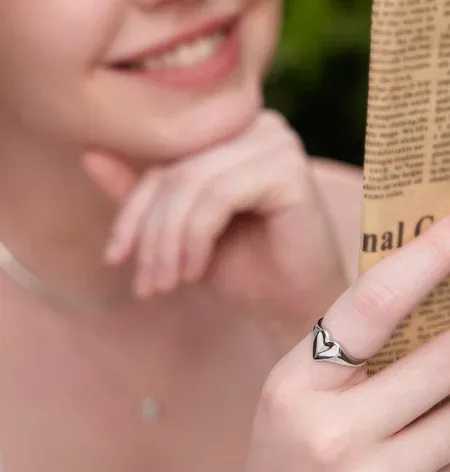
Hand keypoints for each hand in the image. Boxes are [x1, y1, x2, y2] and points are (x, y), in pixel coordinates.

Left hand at [83, 110, 346, 324]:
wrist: (298, 305)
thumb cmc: (247, 269)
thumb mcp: (182, 233)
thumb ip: (142, 195)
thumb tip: (88, 153)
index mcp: (231, 134)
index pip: (162, 160)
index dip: (131, 211)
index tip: (114, 259)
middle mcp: (255, 126)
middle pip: (174, 171)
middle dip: (151, 235)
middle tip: (146, 285)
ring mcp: (275, 142)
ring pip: (190, 184)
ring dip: (169, 243)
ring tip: (166, 285)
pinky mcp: (288, 168)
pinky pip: (217, 196)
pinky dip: (195, 239)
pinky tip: (195, 272)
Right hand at [176, 210, 449, 471]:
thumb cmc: (282, 466)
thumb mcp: (296, 402)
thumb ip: (350, 361)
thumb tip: (432, 314)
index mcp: (293, 386)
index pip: (369, 307)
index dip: (427, 257)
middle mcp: (330, 433)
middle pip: (436, 361)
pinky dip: (449, 459)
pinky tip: (421, 470)